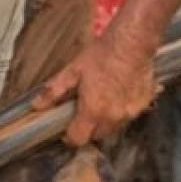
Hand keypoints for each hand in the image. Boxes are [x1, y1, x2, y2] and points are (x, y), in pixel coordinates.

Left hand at [33, 38, 155, 145]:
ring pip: (114, 128)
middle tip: (84, 111)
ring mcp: (131, 113)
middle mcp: (113, 118)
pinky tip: (119, 94)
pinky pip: (129, 116)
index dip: (70, 137)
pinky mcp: (144, 105)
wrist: (133, 41)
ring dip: (106, 121)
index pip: (79, 140)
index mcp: (93, 111)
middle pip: (97, 136)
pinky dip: (122, 111)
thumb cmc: (102, 54)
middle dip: (89, 128)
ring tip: (103, 101)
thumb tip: (36, 106)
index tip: (68, 129)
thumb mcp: (73, 70)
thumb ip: (54, 91)